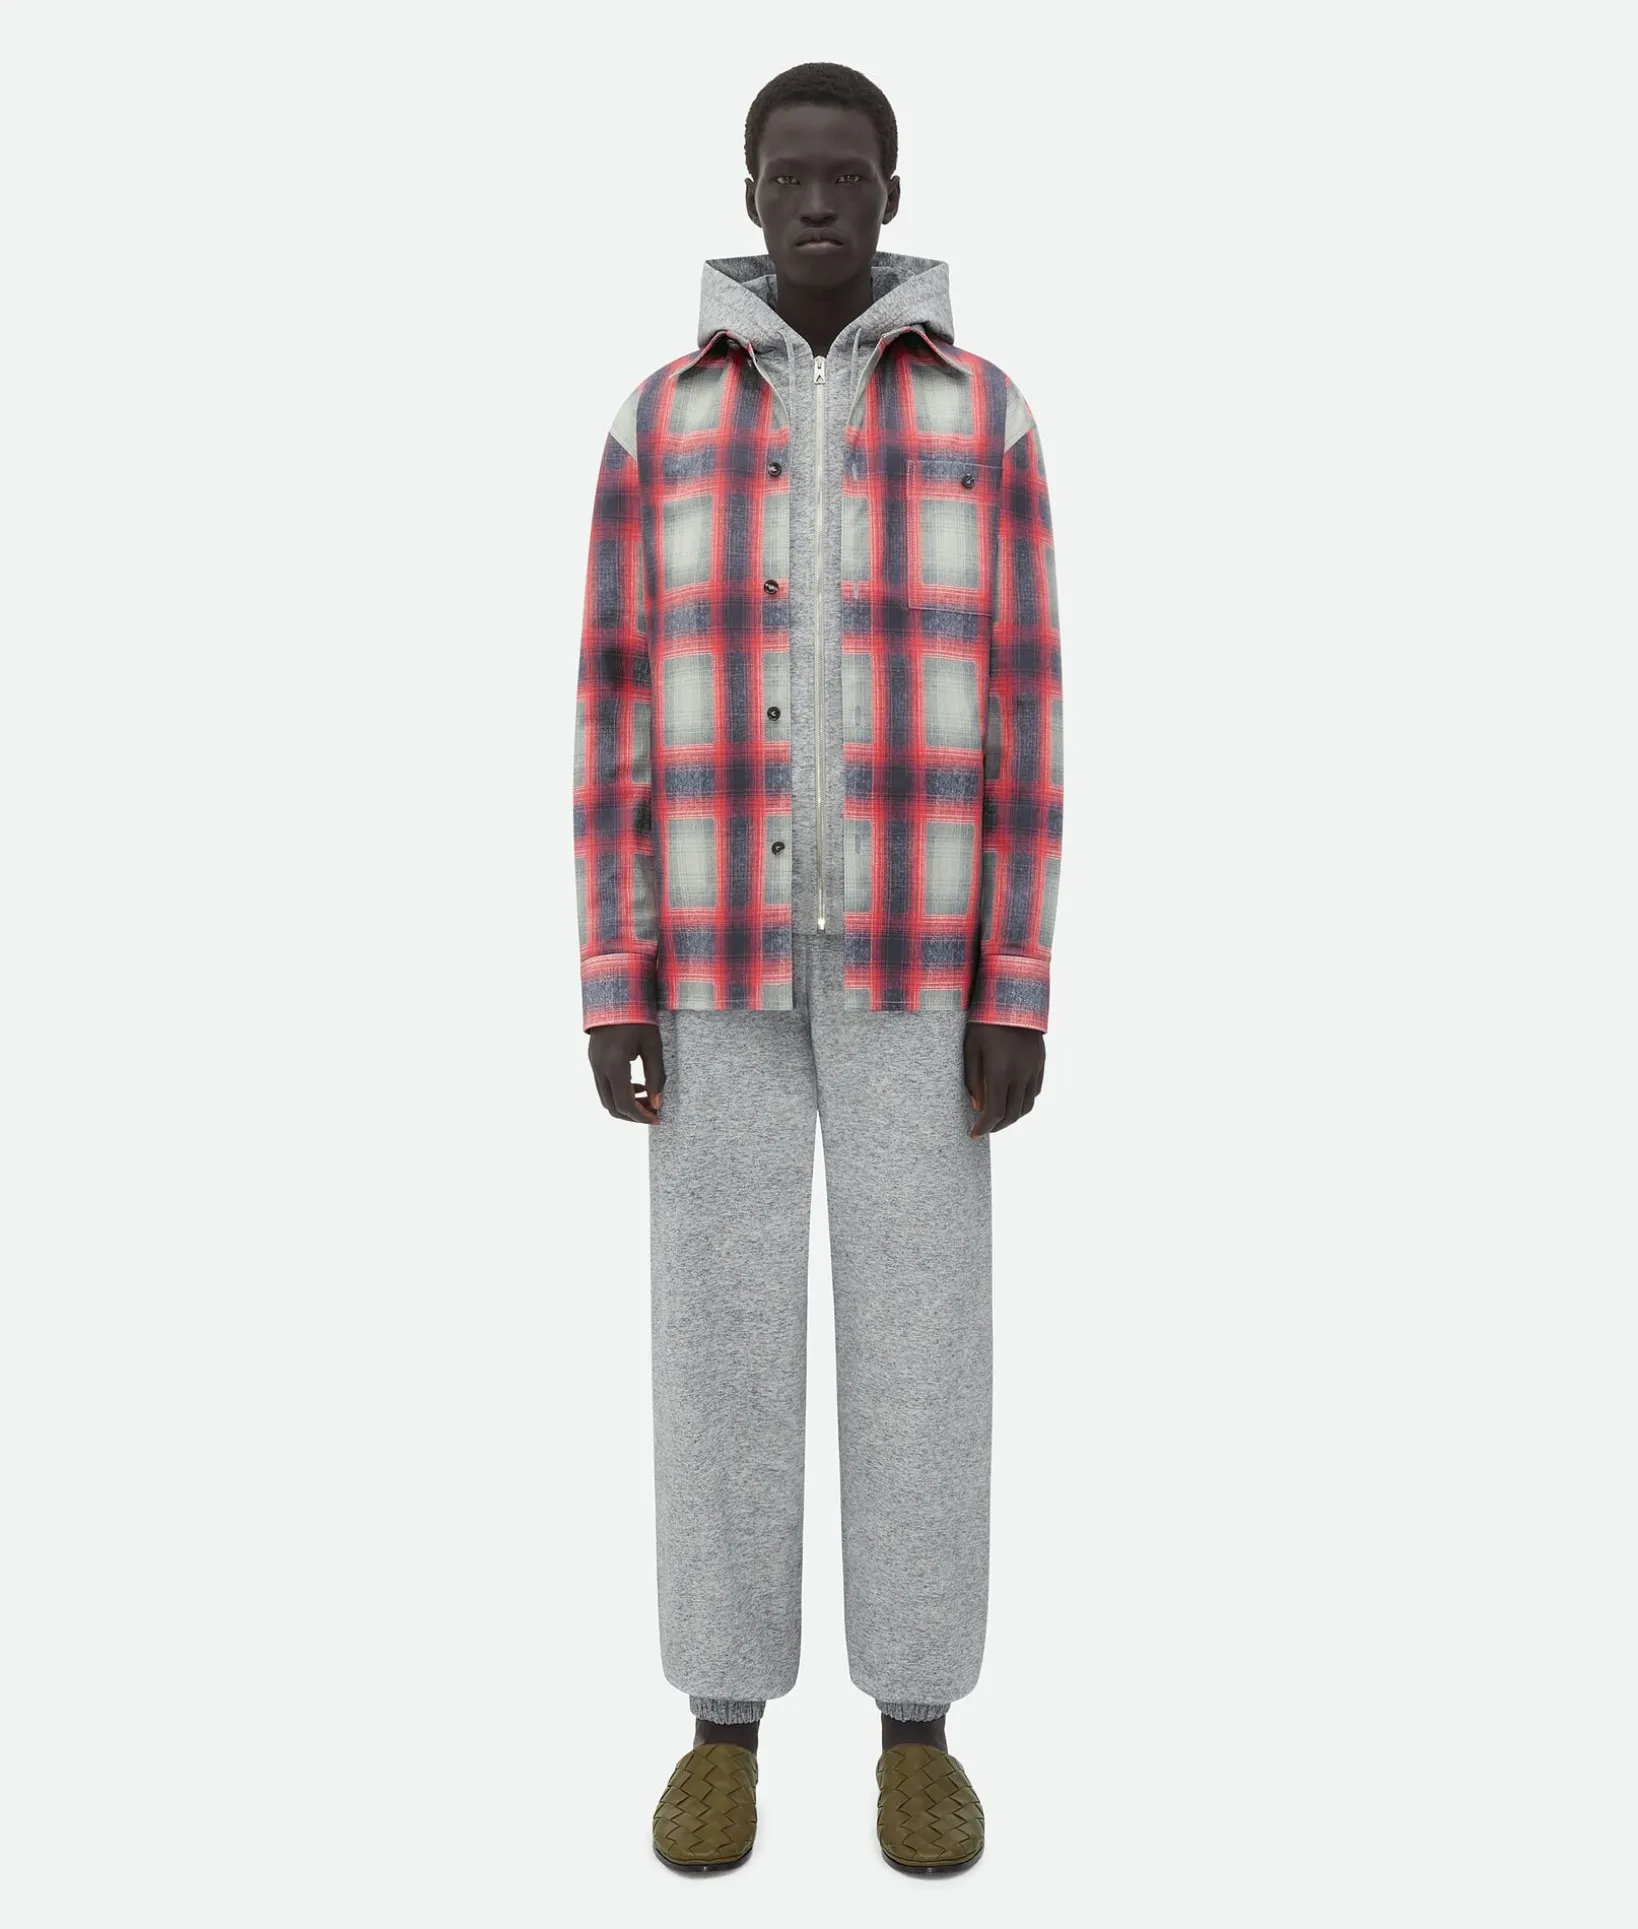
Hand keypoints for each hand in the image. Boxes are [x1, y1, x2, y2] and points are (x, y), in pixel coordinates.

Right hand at [587, 1021, 665, 1123]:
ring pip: (606, 1099)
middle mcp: (600, 1067)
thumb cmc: (639, 1018)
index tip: (657, 1119)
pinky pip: (603, 1087)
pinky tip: (637, 1086)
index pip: (625, 1104)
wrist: (617, 994)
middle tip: (654, 1113)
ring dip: (625, 1105)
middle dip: (633, 1116)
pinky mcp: (594, 1060)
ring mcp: (594, 1064)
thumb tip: (658, 1104)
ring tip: (648, 1099)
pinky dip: (619, 1093)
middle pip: (612, 1107)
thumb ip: (656, 1076)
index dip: (641, 1117)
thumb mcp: (653, 1046)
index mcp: (614, 1064)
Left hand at [963, 1021, 1044, 1136]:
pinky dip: (1024, 1102)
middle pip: (1012, 1114)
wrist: (1012, 998)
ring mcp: (1033, 1068)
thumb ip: (973, 1079)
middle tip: (984, 1129)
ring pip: (1027, 1106)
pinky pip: (1035, 1091)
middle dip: (997, 1126)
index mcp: (1001, 1071)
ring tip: (997, 1118)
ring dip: (1012, 1117)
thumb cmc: (984, 1021)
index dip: (984, 1127)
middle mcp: (1021, 1073)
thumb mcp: (970, 1048)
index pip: (994, 1112)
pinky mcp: (1040, 1062)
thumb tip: (977, 1107)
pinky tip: (1012, 1100)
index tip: (973, 1134)